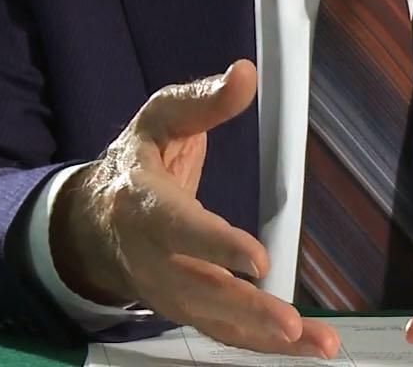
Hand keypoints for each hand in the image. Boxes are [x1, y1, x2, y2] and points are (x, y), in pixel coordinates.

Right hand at [53, 60, 339, 356]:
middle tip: (291, 323)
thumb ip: (202, 101)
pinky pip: (225, 333)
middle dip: (246, 309)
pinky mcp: (186, 309)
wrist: (93, 222)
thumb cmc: (138, 162)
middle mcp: (153, 258)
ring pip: (217, 322)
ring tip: (319, 343)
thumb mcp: (160, 118)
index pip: (180, 230)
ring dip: (266, 337)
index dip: (216, 246)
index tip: (257, 260)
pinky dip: (264, 345)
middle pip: (200, 291)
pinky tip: (308, 346)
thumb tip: (245, 73)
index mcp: (144, 205)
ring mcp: (168, 292)